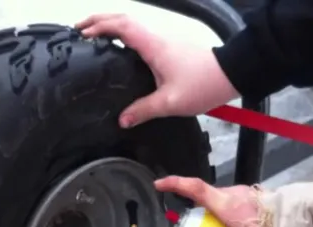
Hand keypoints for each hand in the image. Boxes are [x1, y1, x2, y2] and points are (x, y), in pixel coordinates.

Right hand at [76, 14, 238, 127]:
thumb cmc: (204, 83)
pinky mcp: (170, 48)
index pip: (120, 27)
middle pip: (123, 20)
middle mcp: (156, 38)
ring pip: (132, 25)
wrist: (232, 74)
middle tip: (80, 30)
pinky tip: (120, 50)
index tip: (81, 34)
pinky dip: (125, 36)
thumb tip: (123, 120)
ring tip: (94, 38)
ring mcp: (163, 41)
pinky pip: (141, 36)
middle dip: (99, 21)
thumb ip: (143, 110)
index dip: (98, 27)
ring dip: (111, 27)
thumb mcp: (170, 103)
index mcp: (153, 46)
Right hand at [155, 176, 280, 226]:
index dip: (175, 185)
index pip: (195, 189)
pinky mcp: (262, 201)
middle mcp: (237, 195)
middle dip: (202, 215)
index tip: (159, 184)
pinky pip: (240, 208)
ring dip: (222, 220)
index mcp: (228, 204)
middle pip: (210, 200)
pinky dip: (235, 221)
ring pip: (226, 204)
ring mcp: (251, 195)